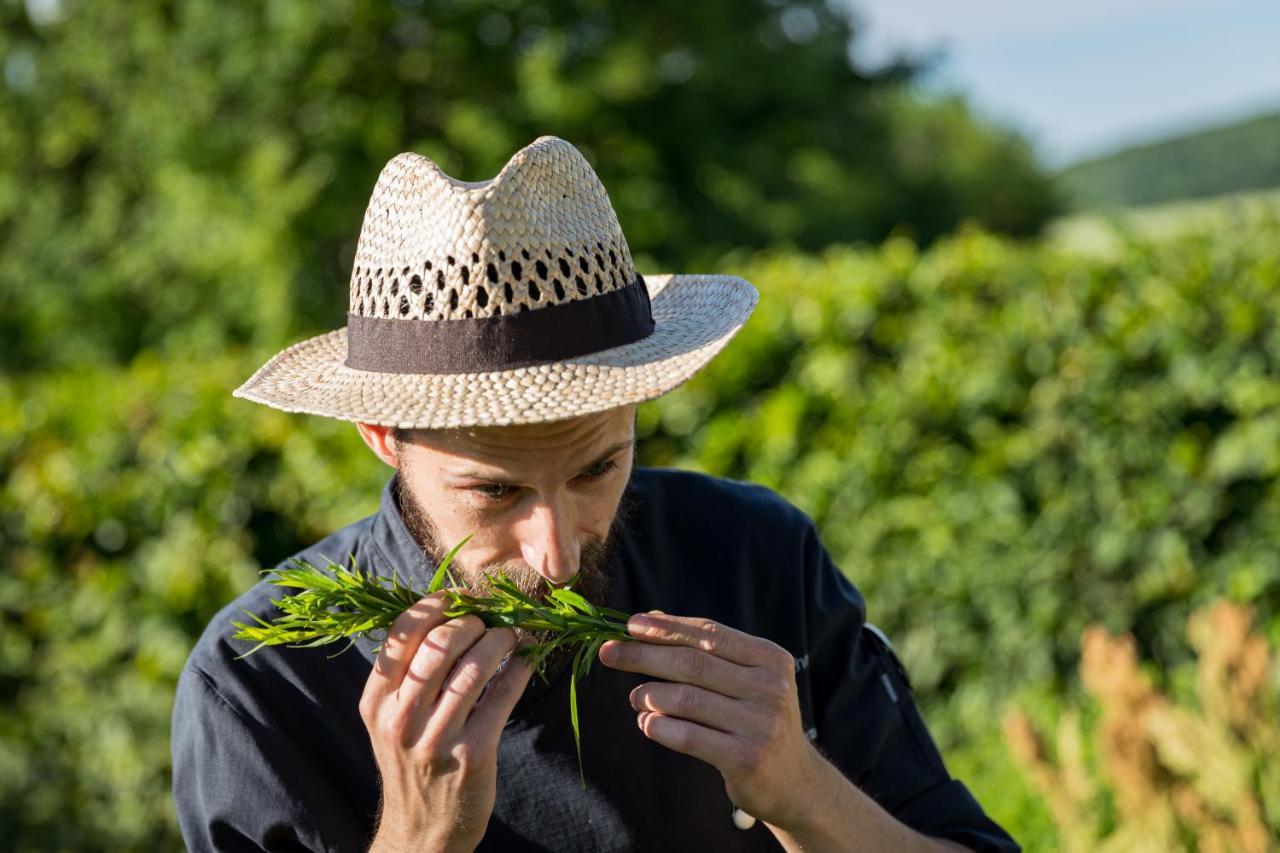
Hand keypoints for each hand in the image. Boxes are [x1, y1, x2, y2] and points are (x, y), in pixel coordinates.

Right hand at [360, 591, 533, 852]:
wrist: (423, 832)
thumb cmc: (411, 762)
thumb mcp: (389, 720)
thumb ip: (406, 673)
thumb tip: (447, 611)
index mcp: (376, 702)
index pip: (402, 632)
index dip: (436, 604)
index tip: (460, 599)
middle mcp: (400, 719)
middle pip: (441, 641)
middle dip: (474, 621)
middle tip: (489, 623)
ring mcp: (436, 738)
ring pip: (475, 665)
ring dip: (501, 640)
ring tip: (512, 637)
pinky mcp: (472, 754)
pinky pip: (502, 695)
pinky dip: (518, 669)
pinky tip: (524, 663)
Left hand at [597, 612, 822, 830]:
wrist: (795, 782)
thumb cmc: (757, 719)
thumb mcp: (746, 679)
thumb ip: (705, 650)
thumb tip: (651, 619)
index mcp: (770, 659)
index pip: (710, 633)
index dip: (667, 627)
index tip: (630, 625)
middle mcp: (770, 688)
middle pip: (693, 663)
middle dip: (644, 655)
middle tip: (609, 652)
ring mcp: (760, 724)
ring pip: (686, 699)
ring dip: (649, 694)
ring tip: (635, 697)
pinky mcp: (746, 758)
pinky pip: (689, 736)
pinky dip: (659, 727)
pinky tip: (647, 723)